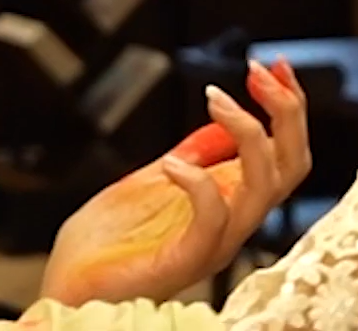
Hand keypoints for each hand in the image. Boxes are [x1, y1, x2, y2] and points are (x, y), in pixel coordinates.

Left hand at [39, 57, 311, 305]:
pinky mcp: (185, 262)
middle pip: (292, 166)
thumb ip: (190, 156)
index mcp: (232, 203)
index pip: (286, 153)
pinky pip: (214, 222)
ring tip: (216, 99)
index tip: (278, 65)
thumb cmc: (102, 246)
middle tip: (256, 71)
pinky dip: (200, 184)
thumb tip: (218, 122)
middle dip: (285, 110)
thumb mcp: (149, 180)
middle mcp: (234, 224)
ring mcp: (214, 245)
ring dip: (247, 132)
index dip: (290, 107)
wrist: (65, 291)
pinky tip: (172, 164)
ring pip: (265, 187)